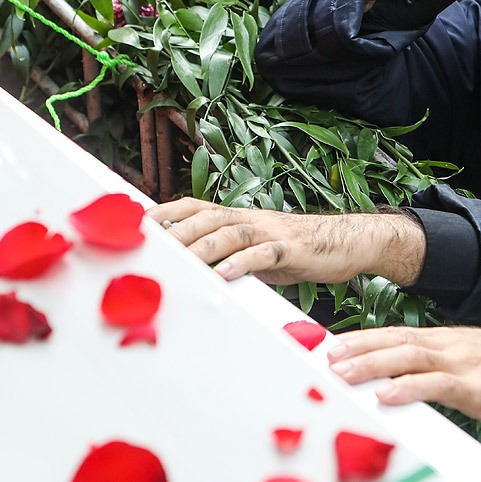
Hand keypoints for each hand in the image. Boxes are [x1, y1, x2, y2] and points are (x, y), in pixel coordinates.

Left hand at [148, 197, 425, 284]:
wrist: (344, 242)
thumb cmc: (293, 249)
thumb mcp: (253, 249)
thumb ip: (224, 253)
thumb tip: (188, 265)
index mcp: (237, 217)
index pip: (193, 207)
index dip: (165, 213)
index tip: (136, 224)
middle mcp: (250, 219)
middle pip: (205, 219)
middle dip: (175, 233)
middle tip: (148, 249)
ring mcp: (270, 232)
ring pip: (230, 233)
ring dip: (203, 247)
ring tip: (181, 263)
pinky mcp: (291, 249)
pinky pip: (264, 254)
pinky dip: (243, 262)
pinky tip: (226, 274)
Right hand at [328, 321, 480, 467]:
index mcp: (480, 387)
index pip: (442, 383)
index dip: (412, 387)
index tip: (382, 395)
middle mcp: (460, 360)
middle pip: (413, 356)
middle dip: (374, 363)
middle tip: (339, 374)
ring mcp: (446, 344)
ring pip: (401, 339)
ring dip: (364, 345)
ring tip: (330, 356)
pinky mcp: (434, 336)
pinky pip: (398, 333)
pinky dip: (368, 336)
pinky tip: (342, 343)